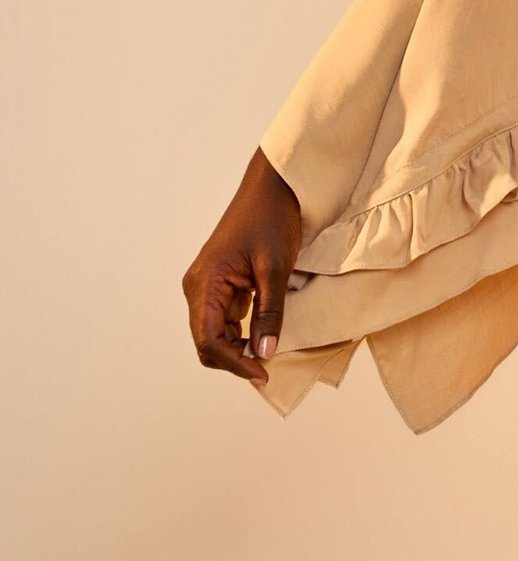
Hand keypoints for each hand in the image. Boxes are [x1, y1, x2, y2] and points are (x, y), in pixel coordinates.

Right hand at [182, 148, 302, 386]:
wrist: (271, 188)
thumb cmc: (271, 219)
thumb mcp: (275, 268)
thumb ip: (269, 312)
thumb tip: (264, 352)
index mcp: (204, 283)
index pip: (208, 339)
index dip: (233, 362)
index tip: (261, 372)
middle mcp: (198, 287)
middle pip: (206, 341)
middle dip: (233, 359)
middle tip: (265, 368)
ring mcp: (207, 286)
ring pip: (214, 333)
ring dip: (236, 348)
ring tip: (266, 354)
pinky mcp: (220, 283)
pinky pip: (224, 318)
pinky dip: (240, 332)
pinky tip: (262, 335)